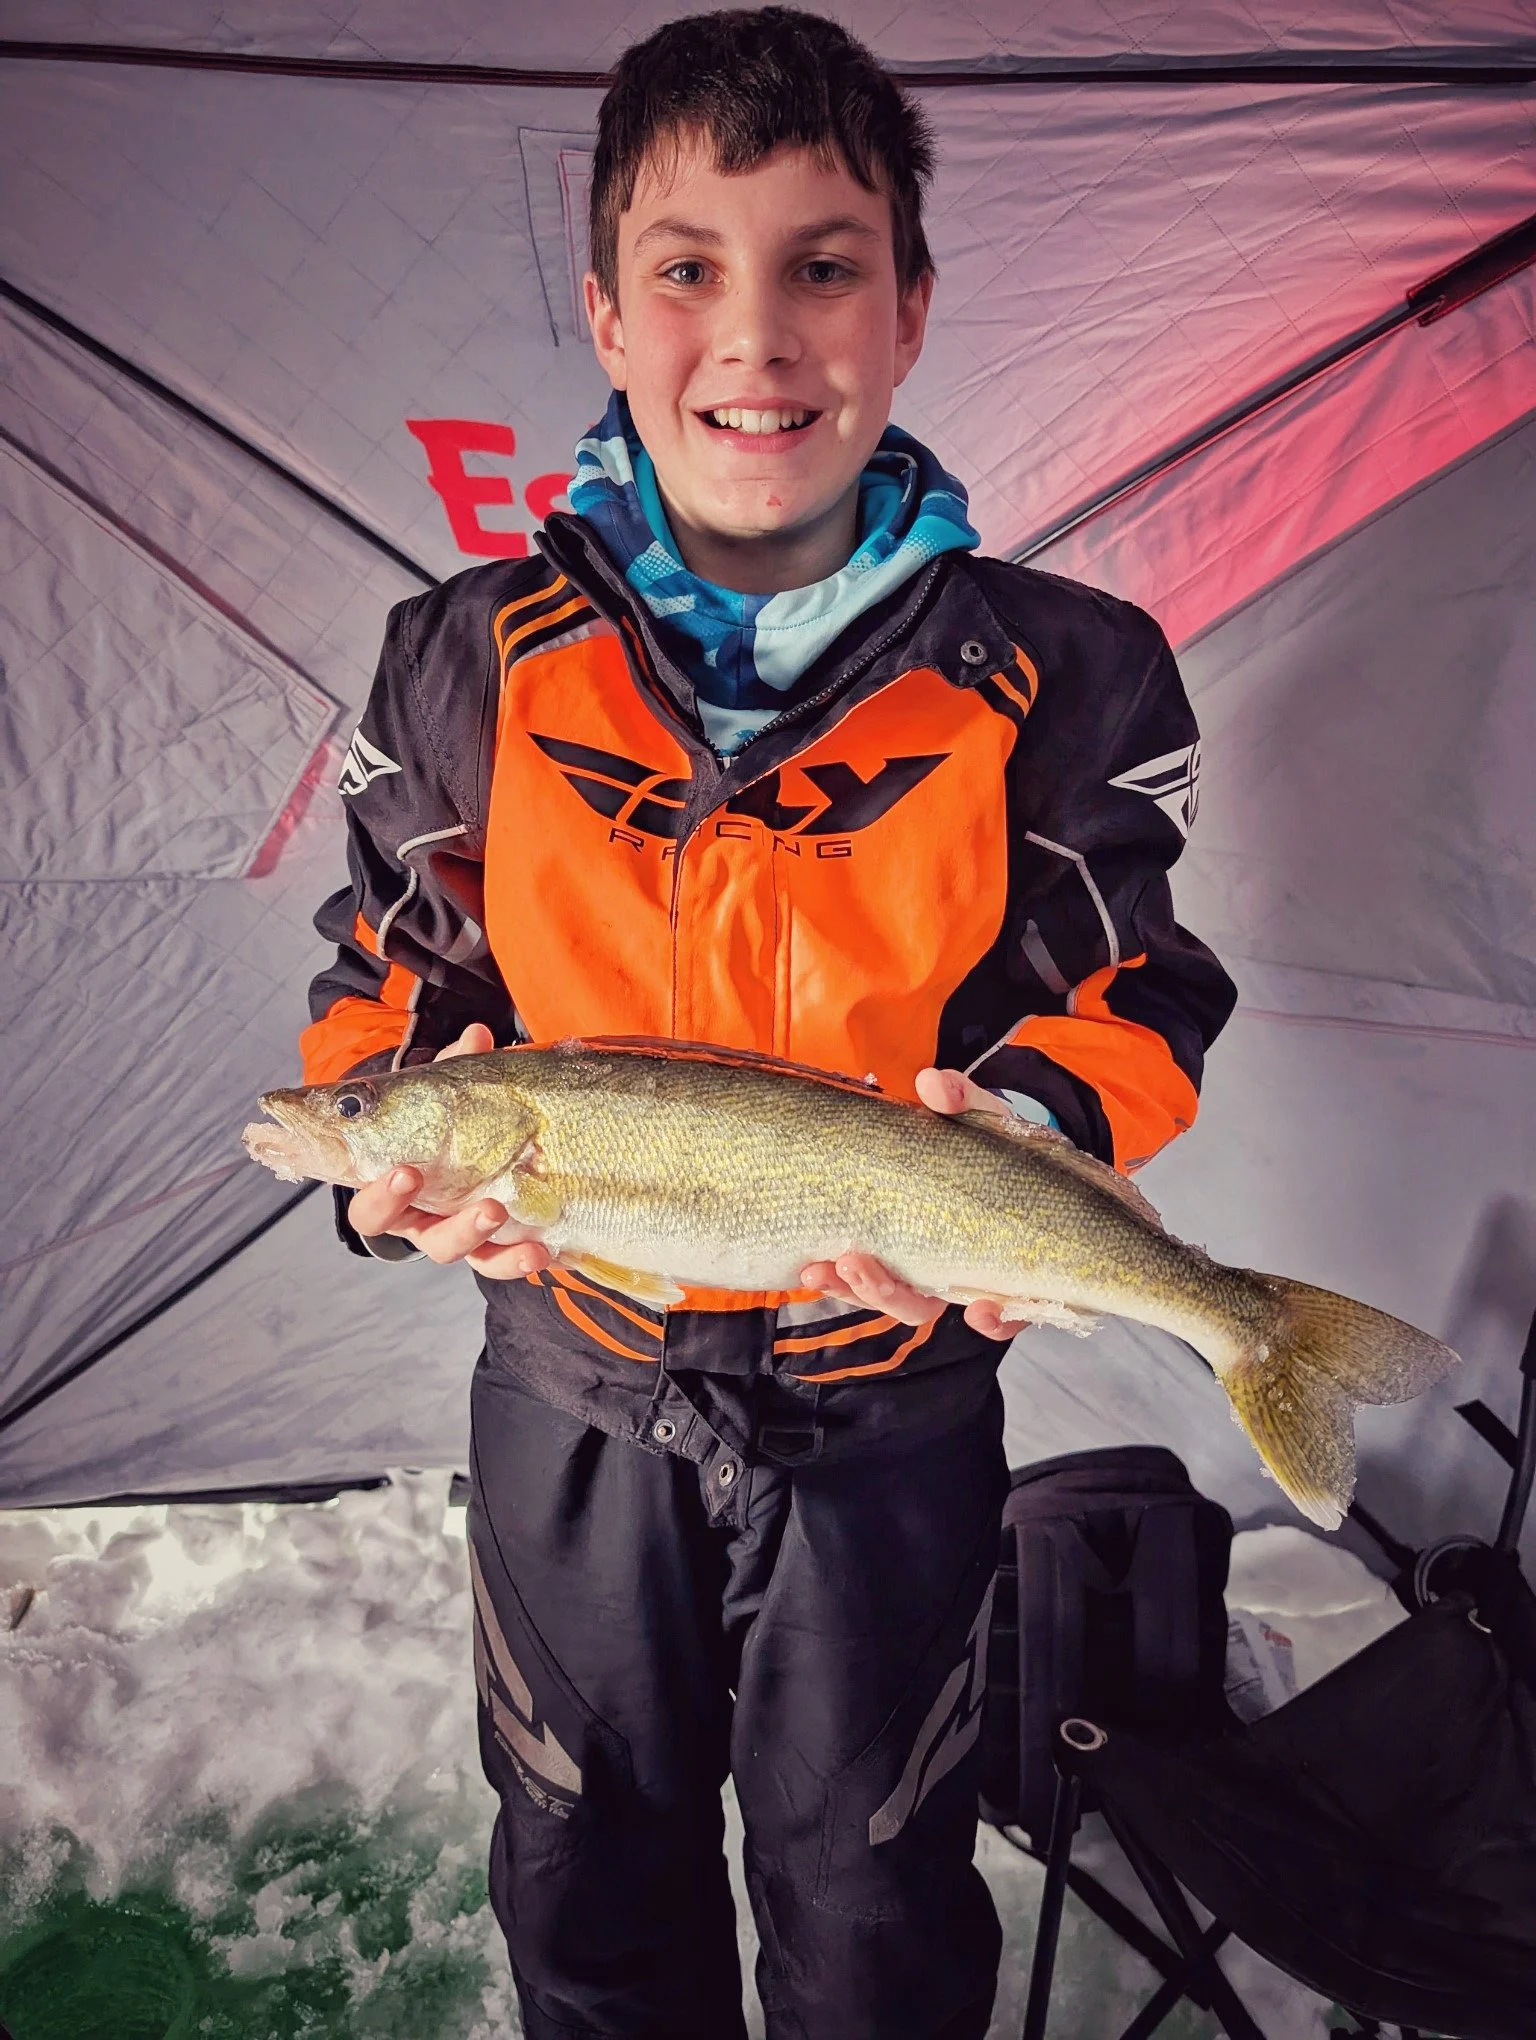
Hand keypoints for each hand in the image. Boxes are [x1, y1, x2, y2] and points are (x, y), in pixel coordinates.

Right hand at [346, 1024, 552, 1280]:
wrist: (474, 1150)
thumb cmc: (444, 1126)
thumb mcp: (445, 1098)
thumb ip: (457, 1069)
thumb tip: (477, 1034)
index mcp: (394, 1190)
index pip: (369, 1206)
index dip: (380, 1196)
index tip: (404, 1171)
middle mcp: (420, 1220)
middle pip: (412, 1236)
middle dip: (432, 1217)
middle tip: (462, 1195)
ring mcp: (457, 1236)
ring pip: (457, 1252)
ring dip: (475, 1236)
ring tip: (498, 1211)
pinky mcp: (494, 1248)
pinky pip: (502, 1261)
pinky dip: (519, 1260)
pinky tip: (542, 1250)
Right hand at [799, 1067, 1021, 1341]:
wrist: (1071, 1174)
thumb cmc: (1006, 1152)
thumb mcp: (979, 1119)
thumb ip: (957, 1100)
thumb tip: (930, 1082)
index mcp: (910, 1229)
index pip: (864, 1262)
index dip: (835, 1275)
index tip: (811, 1267)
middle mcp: (935, 1264)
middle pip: (889, 1294)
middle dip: (861, 1287)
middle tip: (844, 1263)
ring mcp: (975, 1280)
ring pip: (926, 1308)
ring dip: (902, 1300)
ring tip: (895, 1282)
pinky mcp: (1023, 1294)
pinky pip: (1004, 1319)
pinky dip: (992, 1319)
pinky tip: (983, 1309)